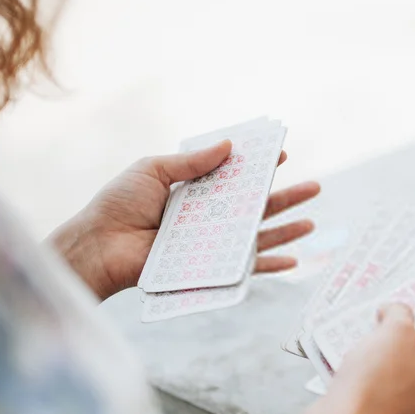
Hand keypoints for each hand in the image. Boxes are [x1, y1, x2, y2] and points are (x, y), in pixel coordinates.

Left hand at [50, 140, 320, 299]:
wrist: (99, 246)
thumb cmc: (118, 204)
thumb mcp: (154, 170)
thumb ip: (192, 161)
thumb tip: (229, 145)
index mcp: (193, 189)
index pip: (234, 175)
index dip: (258, 166)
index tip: (282, 155)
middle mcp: (205, 215)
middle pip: (254, 206)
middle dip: (286, 198)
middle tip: (316, 187)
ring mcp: (208, 242)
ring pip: (256, 236)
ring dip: (286, 230)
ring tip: (313, 222)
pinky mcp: (206, 267)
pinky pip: (242, 268)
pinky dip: (268, 265)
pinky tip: (293, 261)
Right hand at [332, 304, 414, 413]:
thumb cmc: (377, 385)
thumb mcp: (393, 332)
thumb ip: (400, 315)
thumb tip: (396, 311)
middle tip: (405, 331)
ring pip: (413, 393)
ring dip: (398, 372)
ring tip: (376, 350)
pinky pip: (390, 410)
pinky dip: (379, 394)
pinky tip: (361, 376)